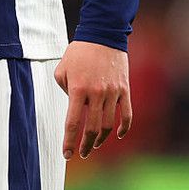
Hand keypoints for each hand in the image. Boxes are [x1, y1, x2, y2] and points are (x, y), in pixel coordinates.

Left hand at [54, 40, 131, 159]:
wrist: (103, 34)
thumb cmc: (79, 52)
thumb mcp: (62, 68)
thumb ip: (64, 89)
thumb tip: (73, 106)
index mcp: (77, 89)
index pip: (72, 123)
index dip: (69, 142)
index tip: (67, 155)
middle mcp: (96, 94)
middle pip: (91, 129)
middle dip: (86, 145)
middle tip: (82, 153)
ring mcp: (112, 93)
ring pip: (108, 125)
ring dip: (101, 139)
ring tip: (95, 144)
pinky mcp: (124, 90)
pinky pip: (126, 115)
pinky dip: (124, 128)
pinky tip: (118, 135)